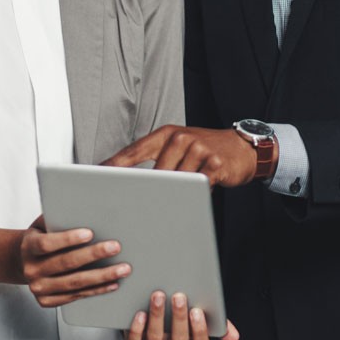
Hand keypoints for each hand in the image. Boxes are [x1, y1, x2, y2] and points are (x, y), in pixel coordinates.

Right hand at [21, 216, 131, 307]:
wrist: (23, 263)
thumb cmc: (40, 238)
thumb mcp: (42, 225)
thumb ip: (57, 218)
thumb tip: (83, 208)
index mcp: (29, 247)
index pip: (47, 243)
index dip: (68, 239)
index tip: (89, 233)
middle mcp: (31, 270)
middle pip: (66, 263)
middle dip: (94, 255)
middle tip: (115, 247)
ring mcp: (39, 288)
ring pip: (75, 283)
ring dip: (102, 276)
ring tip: (123, 269)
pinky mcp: (47, 301)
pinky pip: (76, 296)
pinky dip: (96, 290)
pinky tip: (112, 283)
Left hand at [102, 125, 270, 187]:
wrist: (242, 148)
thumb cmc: (204, 150)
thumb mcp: (178, 146)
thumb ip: (156, 158)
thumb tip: (129, 180)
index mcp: (166, 134)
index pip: (134, 151)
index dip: (114, 165)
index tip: (97, 177)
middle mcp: (180, 138)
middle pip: (154, 172)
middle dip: (144, 190)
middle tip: (132, 205)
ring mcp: (198, 150)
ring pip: (175, 182)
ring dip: (174, 195)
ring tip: (173, 201)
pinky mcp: (215, 165)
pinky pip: (197, 187)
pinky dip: (193, 195)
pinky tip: (195, 195)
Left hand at [124, 291, 239, 339]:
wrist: (148, 310)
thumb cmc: (180, 314)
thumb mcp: (200, 318)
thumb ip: (217, 324)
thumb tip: (234, 337)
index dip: (199, 331)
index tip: (197, 311)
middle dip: (179, 318)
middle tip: (179, 296)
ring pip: (155, 339)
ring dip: (157, 317)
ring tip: (158, 296)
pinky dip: (137, 328)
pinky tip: (140, 313)